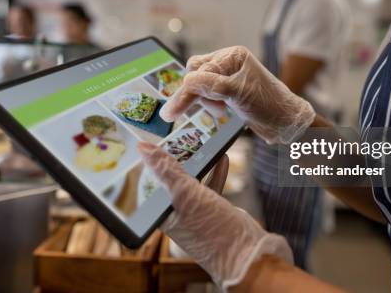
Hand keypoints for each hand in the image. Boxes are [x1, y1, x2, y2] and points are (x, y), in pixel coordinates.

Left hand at [138, 142, 292, 289]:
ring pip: (193, 180)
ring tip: (202, 142)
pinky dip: (215, 171)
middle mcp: (175, 213)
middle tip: (183, 136)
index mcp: (160, 214)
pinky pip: (210, 185)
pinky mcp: (213, 209)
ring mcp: (195, 211)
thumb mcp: (185, 194)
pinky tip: (222, 157)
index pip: (150, 181)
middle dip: (178, 158)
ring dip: (200, 162)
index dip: (154, 161)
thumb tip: (143, 148)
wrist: (248, 254)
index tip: (158, 140)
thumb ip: (165, 170)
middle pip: (171, 179)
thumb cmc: (212, 229)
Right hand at [160, 46, 314, 143]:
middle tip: (194, 112)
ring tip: (220, 111)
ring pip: (199, 86)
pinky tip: (221, 111)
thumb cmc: (269, 104)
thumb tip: (185, 82)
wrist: (287, 123)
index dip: (187, 92)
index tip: (170, 113)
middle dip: (197, 94)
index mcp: (232, 56)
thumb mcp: (237, 93)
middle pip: (195, 75)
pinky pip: (207, 95)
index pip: (198, 70)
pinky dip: (209, 105)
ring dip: (204, 101)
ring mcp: (228, 78)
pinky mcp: (228, 92)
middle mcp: (229, 63)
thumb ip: (210, 86)